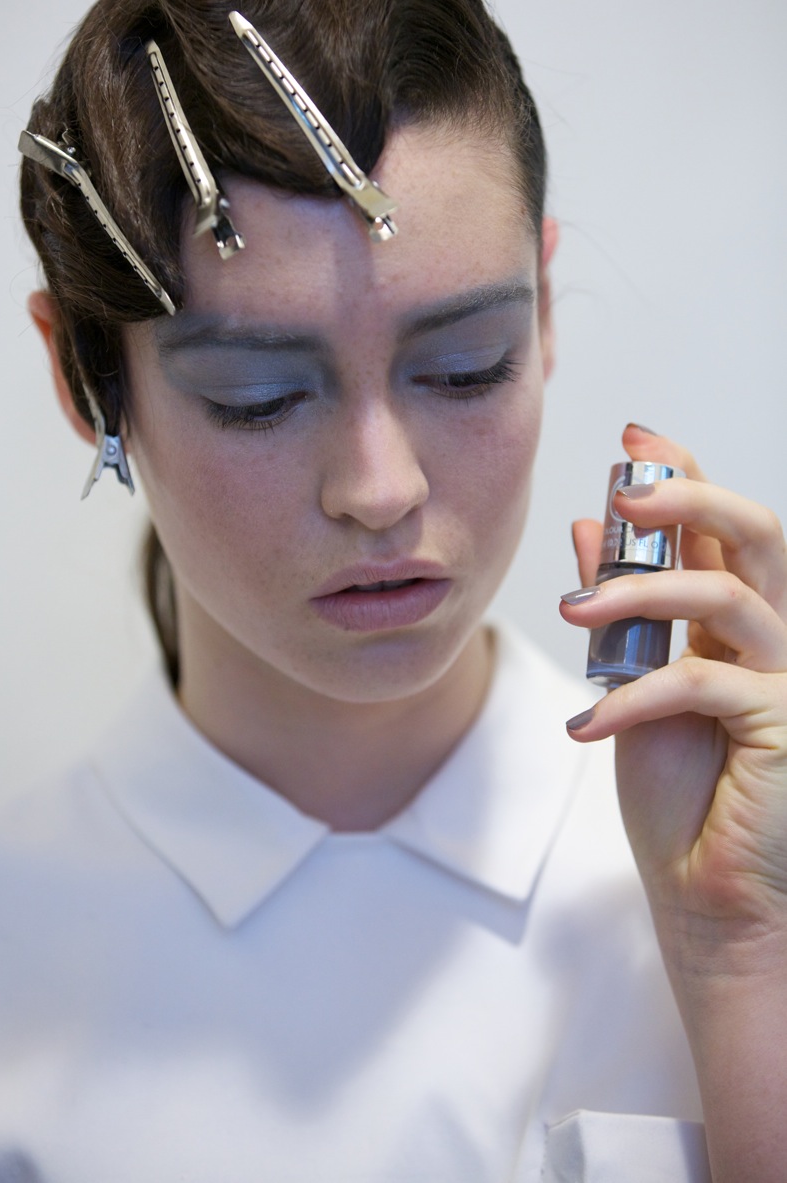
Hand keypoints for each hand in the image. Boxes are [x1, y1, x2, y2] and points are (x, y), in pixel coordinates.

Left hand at [560, 423, 786, 949]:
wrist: (707, 901)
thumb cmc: (679, 801)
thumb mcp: (629, 685)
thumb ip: (619, 609)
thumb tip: (587, 527)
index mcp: (738, 623)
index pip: (720, 529)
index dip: (683, 475)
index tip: (634, 438)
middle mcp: (775, 639)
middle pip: (755, 535)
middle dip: (690, 497)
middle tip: (626, 493)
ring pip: (725, 595)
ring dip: (640, 592)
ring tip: (574, 611)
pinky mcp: (784, 727)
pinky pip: (702, 683)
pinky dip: (634, 696)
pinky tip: (588, 722)